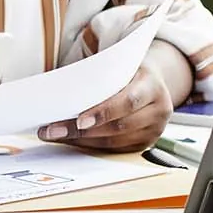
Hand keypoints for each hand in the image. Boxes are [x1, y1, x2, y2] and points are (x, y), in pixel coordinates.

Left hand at [41, 62, 172, 151]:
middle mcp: (159, 109)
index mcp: (151, 85)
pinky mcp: (147, 142)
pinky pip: (117, 149)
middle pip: (119, 125)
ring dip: (83, 140)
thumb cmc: (128, 70)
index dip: (103, 113)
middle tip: (53, 130)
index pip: (128, 101)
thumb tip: (61, 87)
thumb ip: (99, 74)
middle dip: (82, 130)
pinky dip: (92, 146)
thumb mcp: (119, 63)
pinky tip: (73, 140)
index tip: (79, 120)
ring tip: (56, 135)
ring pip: (116, 141)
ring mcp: (155, 129)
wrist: (153, 81)